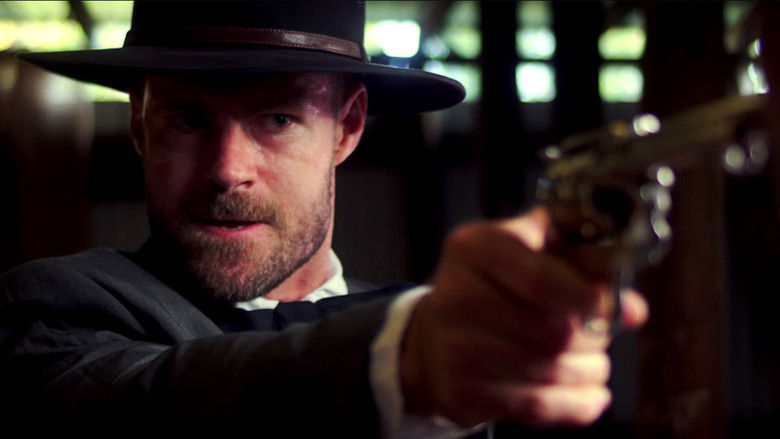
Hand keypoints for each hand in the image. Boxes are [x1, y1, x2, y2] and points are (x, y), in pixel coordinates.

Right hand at [400, 207, 648, 427]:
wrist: (434, 335)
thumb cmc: (495, 285)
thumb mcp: (530, 247)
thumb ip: (582, 257)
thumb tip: (630, 306)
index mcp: (474, 248)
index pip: (539, 279)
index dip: (590, 298)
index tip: (624, 308)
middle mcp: (455, 296)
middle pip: (552, 331)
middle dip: (594, 337)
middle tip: (602, 332)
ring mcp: (454, 347)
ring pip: (549, 370)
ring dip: (588, 370)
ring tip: (592, 360)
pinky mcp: (461, 391)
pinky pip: (537, 406)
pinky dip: (576, 404)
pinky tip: (590, 393)